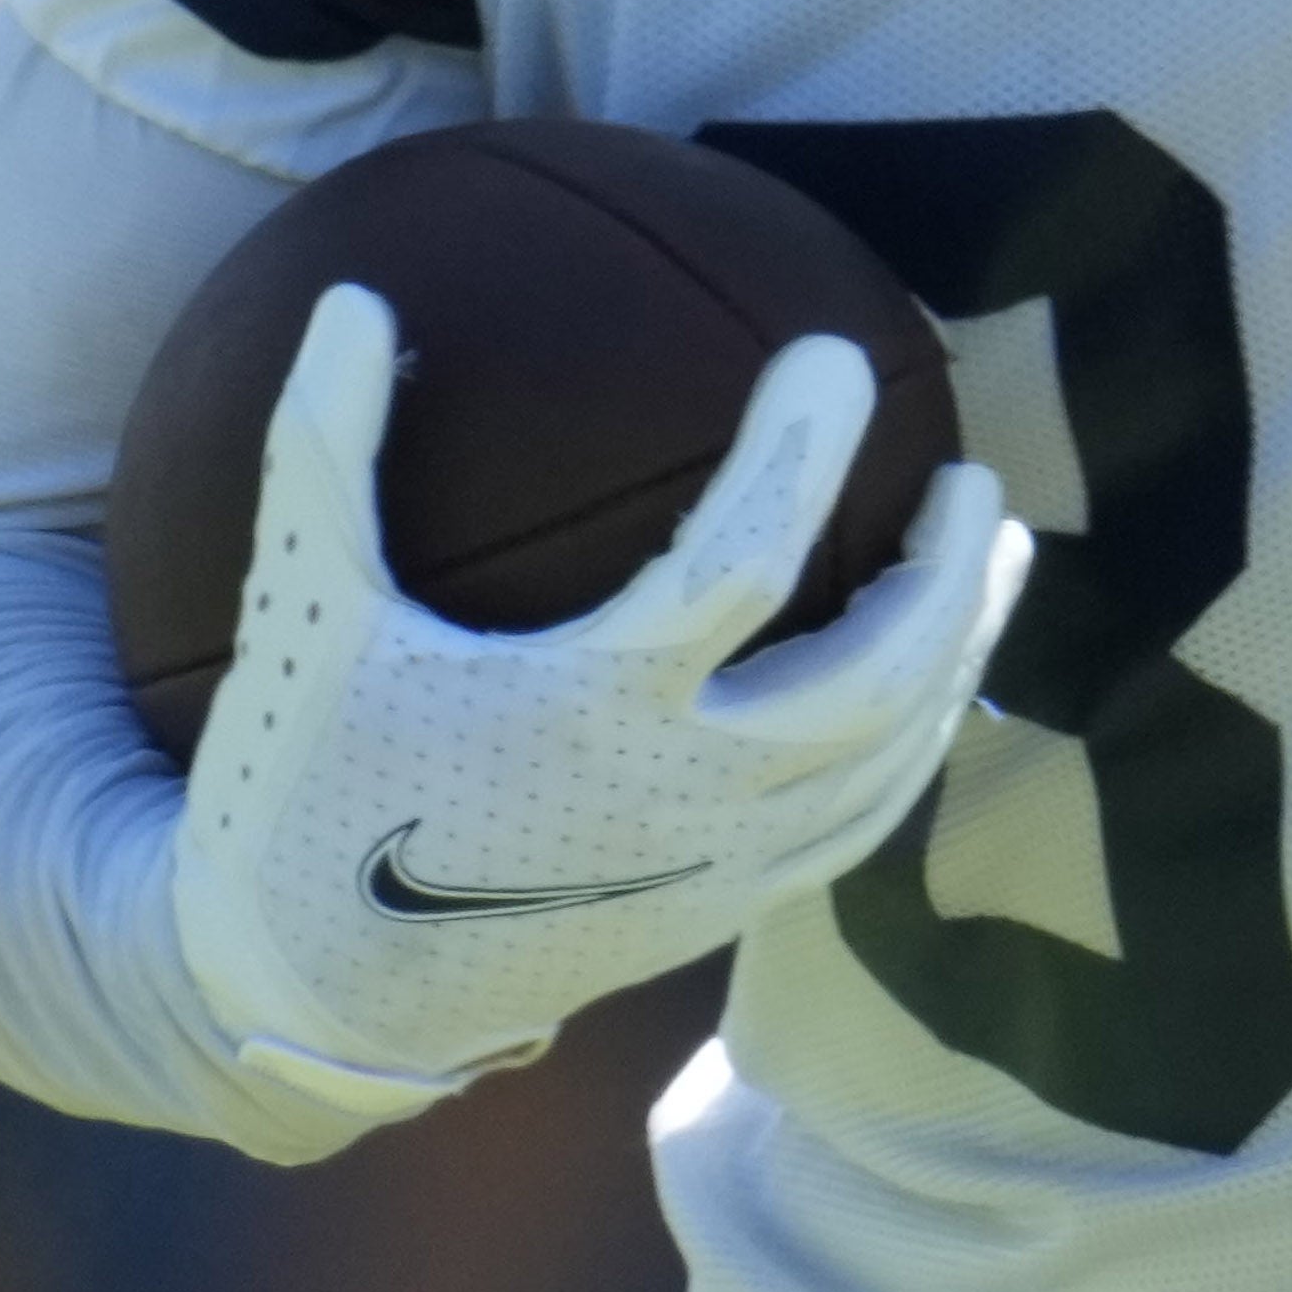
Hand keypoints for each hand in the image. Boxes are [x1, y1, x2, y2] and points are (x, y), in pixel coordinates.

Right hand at [165, 286, 1029, 1109]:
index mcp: (588, 710)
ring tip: (988, 563)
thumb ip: (326, 452)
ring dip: (955, 656)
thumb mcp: (302, 612)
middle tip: (972, 476)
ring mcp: (716, 869)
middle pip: (874, 681)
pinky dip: (910, 744)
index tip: (835, 353)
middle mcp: (680, 797)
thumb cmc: (309, 786)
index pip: (741, 559)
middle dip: (944, 575)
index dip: (802, 449)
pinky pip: (857, 825)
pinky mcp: (722, 915)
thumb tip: (350, 296)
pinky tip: (921, 685)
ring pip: (888, 761)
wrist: (318, 995)